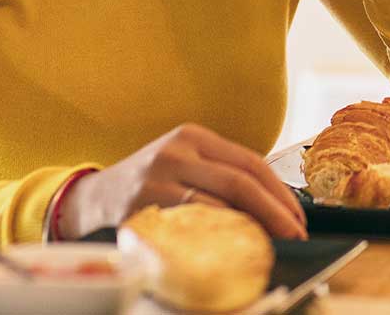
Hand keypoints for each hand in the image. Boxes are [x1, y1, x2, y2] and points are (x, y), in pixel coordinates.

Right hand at [58, 124, 306, 240]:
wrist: (89, 200)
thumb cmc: (149, 185)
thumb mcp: (182, 164)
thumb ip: (221, 175)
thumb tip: (277, 208)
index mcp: (192, 136)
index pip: (251, 162)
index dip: (281, 193)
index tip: (299, 219)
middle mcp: (175, 153)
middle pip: (240, 183)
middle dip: (276, 213)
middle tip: (296, 237)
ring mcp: (156, 182)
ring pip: (218, 207)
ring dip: (251, 232)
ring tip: (269, 248)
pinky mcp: (142, 211)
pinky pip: (190, 229)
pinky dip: (216, 242)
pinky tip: (230, 253)